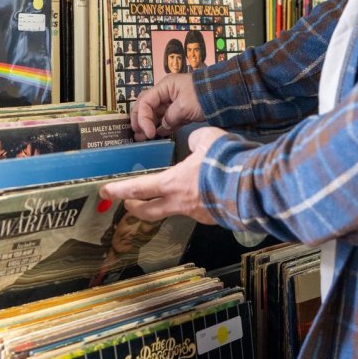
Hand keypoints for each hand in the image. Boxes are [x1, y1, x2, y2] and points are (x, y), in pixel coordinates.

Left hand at [100, 126, 227, 224]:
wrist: (253, 187)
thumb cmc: (225, 162)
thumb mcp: (207, 139)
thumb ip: (196, 141)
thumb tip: (197, 146)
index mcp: (173, 183)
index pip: (138, 188)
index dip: (119, 190)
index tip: (105, 192)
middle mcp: (181, 203)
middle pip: (150, 211)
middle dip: (135, 208)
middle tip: (128, 203)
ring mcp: (199, 214)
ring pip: (177, 211)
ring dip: (171, 204)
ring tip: (176, 193)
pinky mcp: (215, 219)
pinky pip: (201, 210)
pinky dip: (199, 202)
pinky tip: (207, 193)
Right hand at [130, 73, 204, 139]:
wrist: (225, 96)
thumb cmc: (203, 96)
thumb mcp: (184, 106)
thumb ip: (170, 117)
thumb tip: (163, 126)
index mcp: (165, 87)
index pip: (145, 101)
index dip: (143, 117)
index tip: (148, 132)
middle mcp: (166, 93)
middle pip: (146, 105)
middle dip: (140, 119)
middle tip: (137, 133)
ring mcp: (173, 102)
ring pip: (155, 114)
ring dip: (148, 125)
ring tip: (142, 138)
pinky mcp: (181, 112)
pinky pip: (166, 119)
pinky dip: (161, 127)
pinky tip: (156, 135)